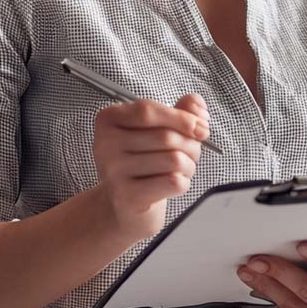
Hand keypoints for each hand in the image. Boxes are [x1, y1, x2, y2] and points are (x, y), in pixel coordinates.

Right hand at [93, 93, 209, 241]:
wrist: (125, 203)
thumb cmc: (143, 161)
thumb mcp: (157, 129)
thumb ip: (179, 111)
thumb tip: (196, 104)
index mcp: (108, 119)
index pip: (147, 111)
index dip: (181, 118)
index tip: (202, 128)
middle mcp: (105, 143)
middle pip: (165, 137)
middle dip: (191, 145)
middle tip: (192, 153)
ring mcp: (113, 171)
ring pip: (173, 159)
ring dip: (189, 165)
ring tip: (182, 169)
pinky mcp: (127, 195)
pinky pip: (173, 182)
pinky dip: (184, 182)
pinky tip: (174, 184)